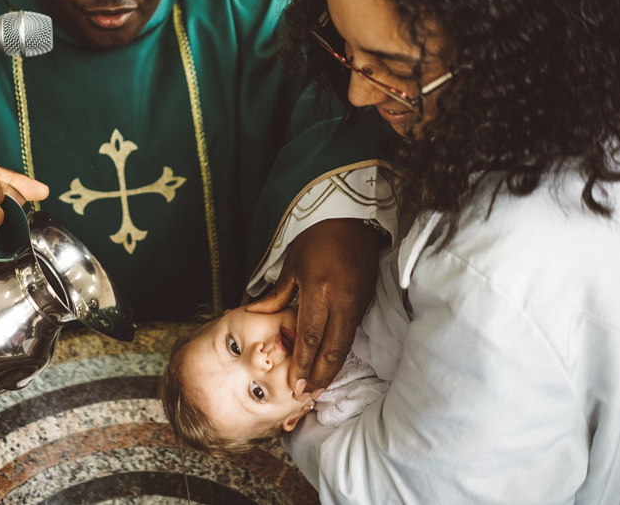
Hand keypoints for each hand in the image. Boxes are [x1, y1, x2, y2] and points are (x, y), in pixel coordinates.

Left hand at [246, 218, 380, 396]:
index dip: (302, 363)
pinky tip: (331, 366)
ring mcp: (356, 304)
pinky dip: (340, 354)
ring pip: (344, 346)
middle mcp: (341, 302)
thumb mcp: (293, 264)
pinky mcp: (365, 304)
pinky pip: (351, 336)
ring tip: (317, 388)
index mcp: (319, 290)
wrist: (355, 223)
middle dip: (318, 375)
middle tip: (305, 395)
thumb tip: (254, 313)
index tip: (294, 384)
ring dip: (330, 369)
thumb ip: (277, 295)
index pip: (310, 335)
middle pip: (331, 349)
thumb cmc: (319, 240)